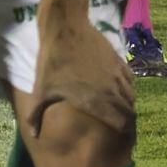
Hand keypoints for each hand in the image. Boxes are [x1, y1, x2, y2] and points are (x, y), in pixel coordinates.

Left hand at [23, 0, 136, 153]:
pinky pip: (130, 80)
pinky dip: (127, 88)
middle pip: (130, 112)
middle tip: (122, 127)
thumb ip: (36, 115)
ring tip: (120, 109)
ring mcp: (117, 74)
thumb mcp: (41, 90)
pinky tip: (119, 88)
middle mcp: (112, 90)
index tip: (122, 139)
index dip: (126, 134)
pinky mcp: (119, 60)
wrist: (66, 28)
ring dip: (128, 104)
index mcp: (96, 102)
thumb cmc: (53, 61)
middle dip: (128, 121)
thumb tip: (34, 134)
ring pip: (131, 96)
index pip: (122, 124)